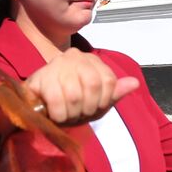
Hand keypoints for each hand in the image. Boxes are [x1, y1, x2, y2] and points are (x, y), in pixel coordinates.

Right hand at [25, 48, 139, 124]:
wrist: (37, 107)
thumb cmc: (69, 105)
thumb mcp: (96, 103)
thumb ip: (114, 93)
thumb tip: (134, 83)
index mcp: (92, 61)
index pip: (109, 81)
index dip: (103, 101)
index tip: (92, 109)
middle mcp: (75, 56)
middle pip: (93, 85)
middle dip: (87, 108)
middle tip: (77, 114)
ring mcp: (57, 64)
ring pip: (74, 95)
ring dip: (71, 114)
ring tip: (65, 115)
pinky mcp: (40, 76)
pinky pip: (55, 100)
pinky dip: (58, 115)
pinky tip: (55, 115)